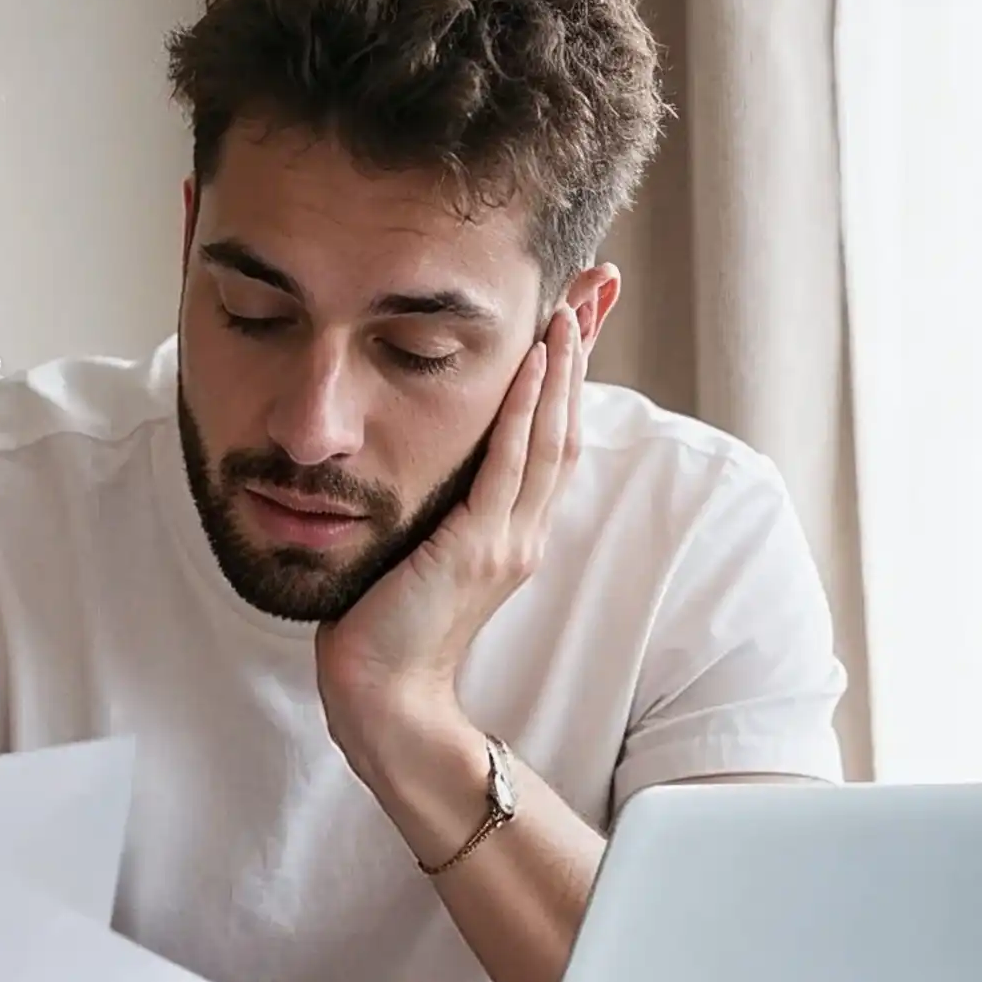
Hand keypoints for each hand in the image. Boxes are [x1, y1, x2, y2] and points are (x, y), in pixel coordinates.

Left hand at [312, 303, 586, 764]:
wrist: (384, 697)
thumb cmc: (383, 629)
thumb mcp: (416, 551)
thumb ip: (433, 508)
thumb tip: (412, 456)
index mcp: (513, 531)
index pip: (551, 436)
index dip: (568, 374)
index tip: (578, 312)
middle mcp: (523, 531)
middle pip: (567, 423)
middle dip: (581, 351)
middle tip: (598, 284)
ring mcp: (508, 540)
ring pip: (549, 437)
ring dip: (561, 367)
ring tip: (570, 306)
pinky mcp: (478, 547)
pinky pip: (510, 465)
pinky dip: (524, 410)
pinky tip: (534, 363)